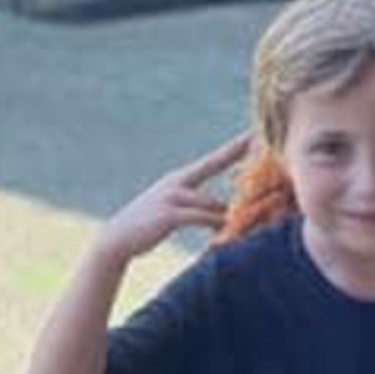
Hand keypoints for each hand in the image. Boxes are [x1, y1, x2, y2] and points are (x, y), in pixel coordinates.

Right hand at [95, 135, 247, 261]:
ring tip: (244, 219)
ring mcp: (172, 196)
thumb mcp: (173, 209)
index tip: (252, 134)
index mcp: (179, 179)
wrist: (117, 239)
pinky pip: (202, 217)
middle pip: (213, 163)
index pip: (212, 160)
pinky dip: (216, 224)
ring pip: (212, 200)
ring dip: (230, 211)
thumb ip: (197, 206)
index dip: (232, 147)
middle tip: (257, 138)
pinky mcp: (170, 214)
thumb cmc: (148, 225)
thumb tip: (224, 211)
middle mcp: (176, 181)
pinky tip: (225, 231)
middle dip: (235, 151)